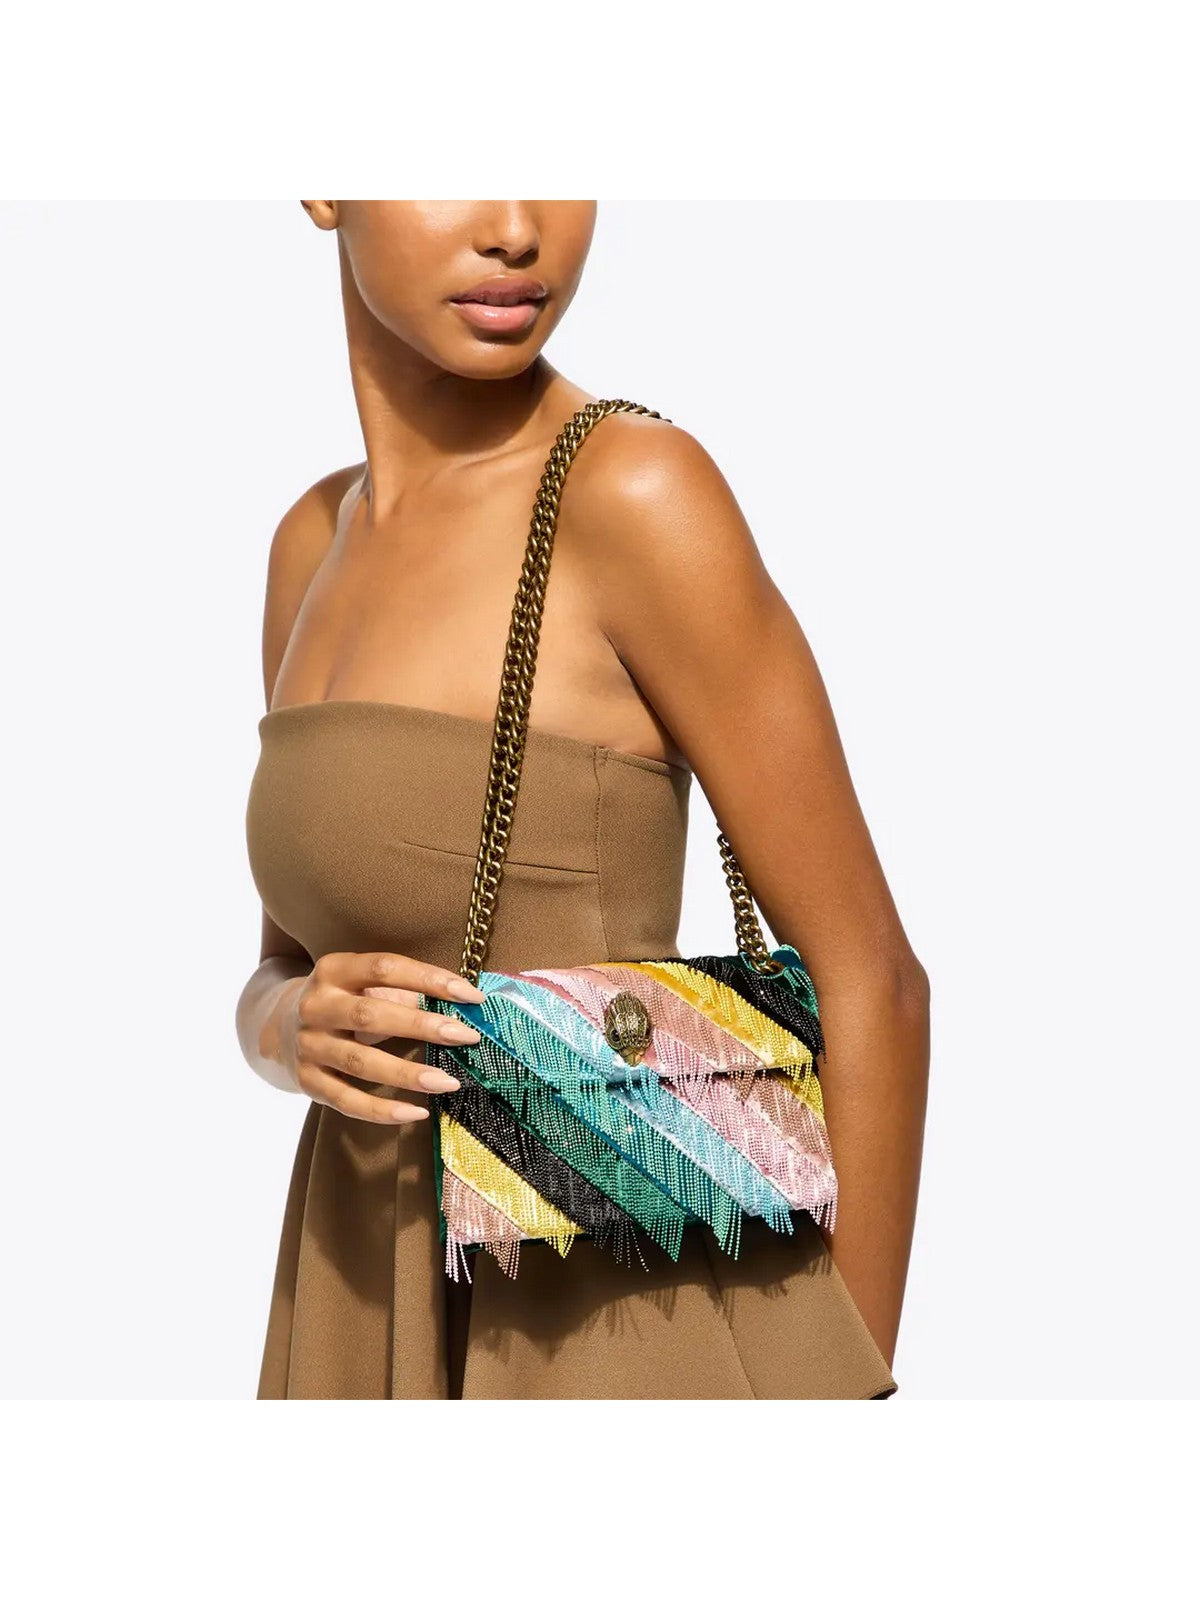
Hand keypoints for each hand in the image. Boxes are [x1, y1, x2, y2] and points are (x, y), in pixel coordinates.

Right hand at [277, 951, 484, 1123]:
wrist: (278, 1027)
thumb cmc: (344, 1001)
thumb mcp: (363, 983)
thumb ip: (404, 989)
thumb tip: (465, 1003)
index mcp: (333, 970)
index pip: (385, 968)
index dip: (429, 979)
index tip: (472, 996)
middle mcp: (316, 1005)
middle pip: (371, 1016)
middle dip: (423, 1026)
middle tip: (466, 1037)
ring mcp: (308, 1045)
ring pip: (360, 1063)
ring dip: (408, 1073)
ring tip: (448, 1081)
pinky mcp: (307, 1081)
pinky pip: (347, 1100)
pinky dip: (382, 1110)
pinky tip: (416, 1112)